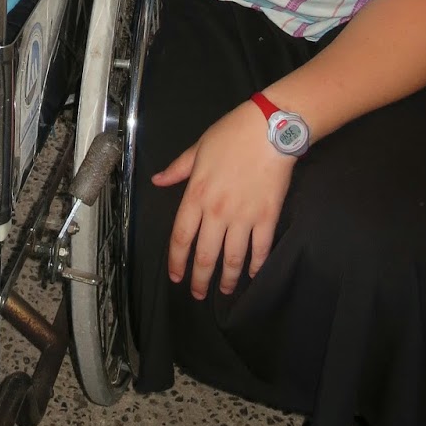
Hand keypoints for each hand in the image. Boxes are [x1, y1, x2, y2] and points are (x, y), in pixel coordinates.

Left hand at [153, 103, 295, 298]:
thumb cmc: (230, 135)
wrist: (268, 130)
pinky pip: (260, 248)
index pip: (181, 237)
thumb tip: (157, 181)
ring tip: (224, 291)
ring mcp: (244, 217)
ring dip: (228, 279)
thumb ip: (177, 170)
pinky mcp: (267, 217)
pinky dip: (257, 265)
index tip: (176, 276)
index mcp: (196, 195)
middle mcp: (217, 212)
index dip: (176, 260)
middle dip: (200, 280)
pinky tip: (253, 274)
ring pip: (233, 258)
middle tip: (198, 294)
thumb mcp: (197, 149)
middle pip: (205, 255)